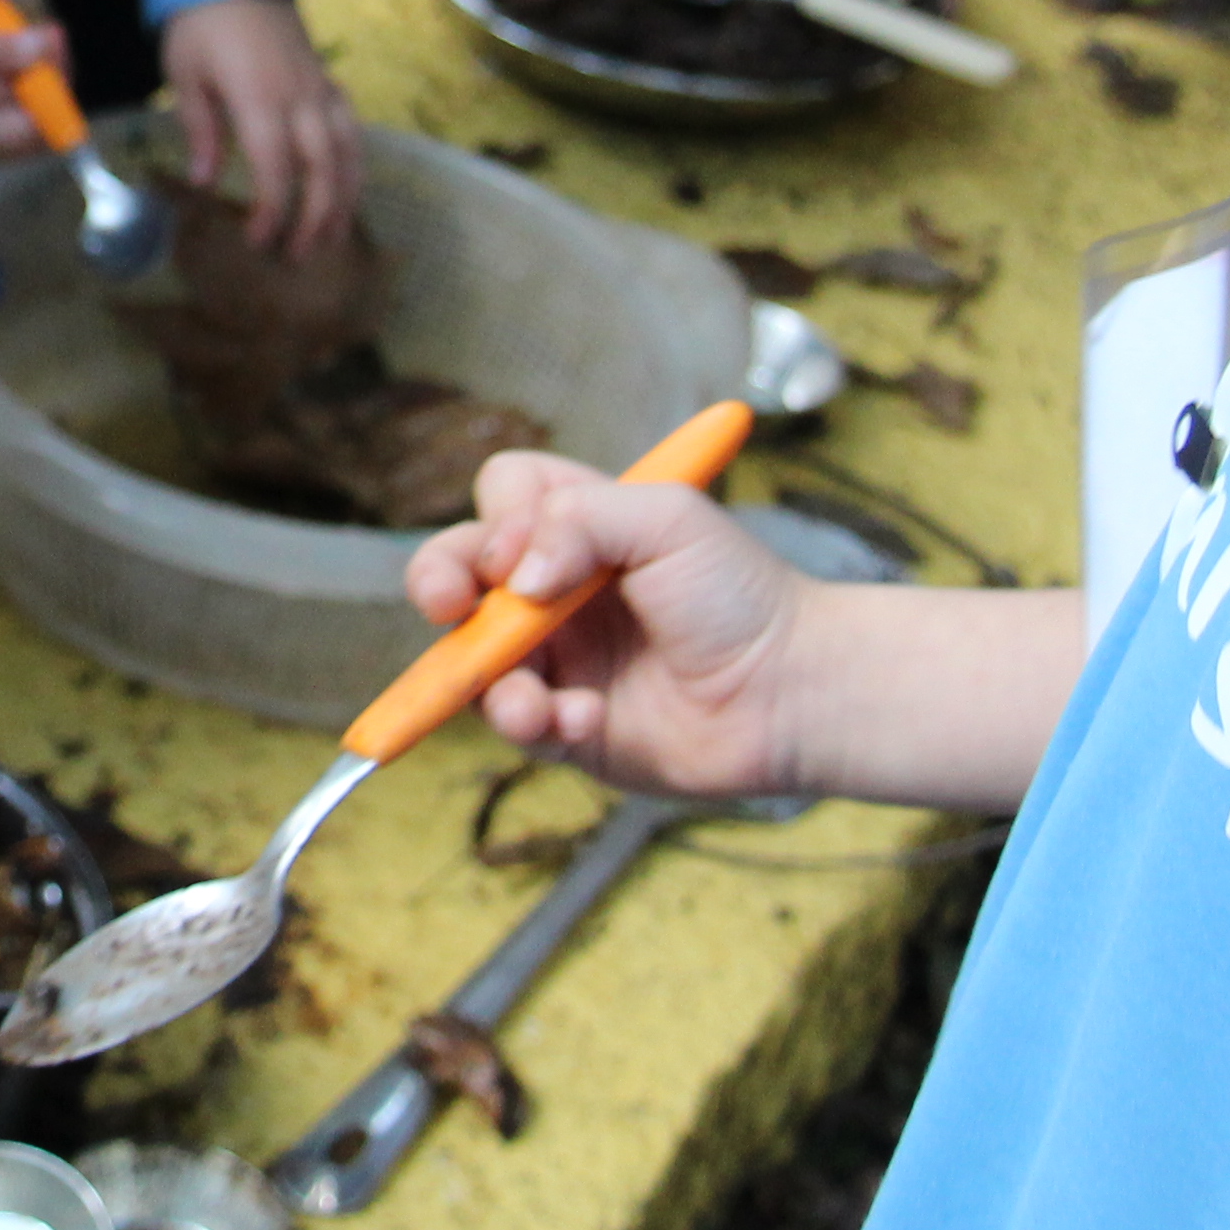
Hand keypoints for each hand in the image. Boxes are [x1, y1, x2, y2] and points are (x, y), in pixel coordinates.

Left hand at [162, 0, 362, 262]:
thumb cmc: (200, 22)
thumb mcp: (184, 73)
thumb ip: (201, 128)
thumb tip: (206, 181)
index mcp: (260, 97)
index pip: (276, 168)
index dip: (272, 210)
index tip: (259, 240)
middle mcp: (300, 96)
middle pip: (323, 168)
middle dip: (316, 217)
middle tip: (299, 256)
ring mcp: (319, 87)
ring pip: (348, 151)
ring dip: (345, 197)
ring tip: (334, 237)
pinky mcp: (326, 79)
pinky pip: (351, 127)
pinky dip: (354, 161)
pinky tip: (346, 186)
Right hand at [403, 454, 819, 803]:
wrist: (793, 690)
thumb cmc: (740, 593)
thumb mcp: (668, 519)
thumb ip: (581, 519)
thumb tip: (515, 575)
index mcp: (580, 528)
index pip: (502, 501)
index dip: (498, 520)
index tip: (522, 545)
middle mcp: (557, 591)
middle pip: (457, 573)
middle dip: (436, 582)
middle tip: (448, 602)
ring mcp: (560, 660)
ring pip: (473, 660)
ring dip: (489, 675)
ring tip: (534, 700)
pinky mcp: (571, 728)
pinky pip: (520, 726)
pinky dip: (537, 723)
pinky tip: (584, 719)